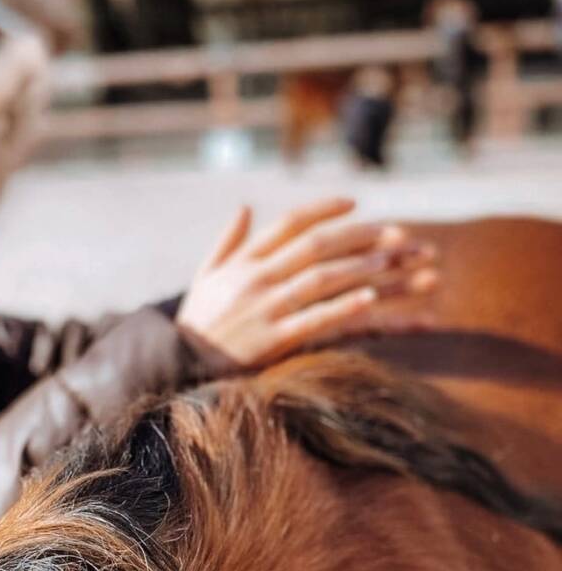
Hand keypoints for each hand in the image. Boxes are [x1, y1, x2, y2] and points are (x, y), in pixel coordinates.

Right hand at [176, 198, 439, 368]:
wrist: (174, 367)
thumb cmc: (195, 323)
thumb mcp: (204, 277)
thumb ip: (227, 242)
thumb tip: (246, 207)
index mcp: (242, 262)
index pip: (289, 224)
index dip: (323, 210)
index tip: (355, 203)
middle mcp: (254, 280)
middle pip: (315, 246)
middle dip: (359, 236)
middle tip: (395, 232)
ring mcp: (264, 309)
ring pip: (321, 279)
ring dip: (362, 267)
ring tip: (394, 261)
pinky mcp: (271, 342)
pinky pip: (314, 319)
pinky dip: (343, 307)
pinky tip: (370, 298)